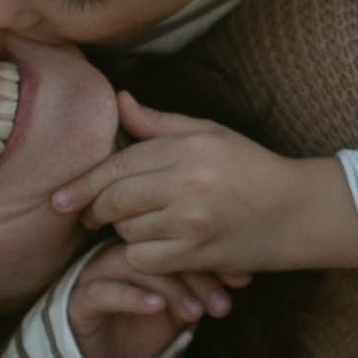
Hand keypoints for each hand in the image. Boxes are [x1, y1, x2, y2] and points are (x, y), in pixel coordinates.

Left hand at [53, 96, 357, 279]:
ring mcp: (191, 220)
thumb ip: (158, 122)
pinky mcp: (197, 253)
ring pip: (128, 230)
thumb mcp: (209, 133)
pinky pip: (144, 258)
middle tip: (89, 214)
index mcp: (187, 147)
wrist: (298, 212)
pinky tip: (153, 247)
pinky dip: (140, 256)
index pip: (118, 165)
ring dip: (124, 231)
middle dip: (95, 209)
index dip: (83, 184)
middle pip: (115, 199)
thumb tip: (118, 100)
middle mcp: (186, 182)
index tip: (59, 198)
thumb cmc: (252, 167)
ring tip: (140, 223)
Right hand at [65, 236, 247, 357]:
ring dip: (168, 288)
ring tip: (194, 312)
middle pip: (158, 248)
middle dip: (195, 275)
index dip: (213, 257)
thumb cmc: (145, 330)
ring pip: (132, 266)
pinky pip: (103, 291)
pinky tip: (157, 308)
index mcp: (145, 248)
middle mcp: (120, 253)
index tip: (243, 280)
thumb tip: (241, 275)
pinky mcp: (79, 299)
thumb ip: (203, 290)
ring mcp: (96, 273)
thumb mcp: (182, 310)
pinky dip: (131, 297)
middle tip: (221, 305)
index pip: (179, 238)